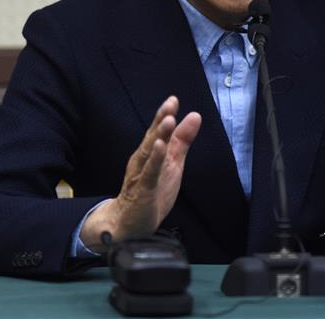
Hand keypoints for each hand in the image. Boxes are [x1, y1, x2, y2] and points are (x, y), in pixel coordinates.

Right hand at [80, 96, 200, 250]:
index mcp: (150, 153)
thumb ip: (182, 140)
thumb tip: (194, 116)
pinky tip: (159, 147)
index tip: (173, 99)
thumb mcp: (173, 163)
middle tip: (170, 104)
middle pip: (152, 137)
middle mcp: (142, 160)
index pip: (157, 131)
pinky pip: (148, 173)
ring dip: (158, 135)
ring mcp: (141, 174)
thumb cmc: (151, 192)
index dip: (164, 115)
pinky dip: (154, 160)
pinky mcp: (143, 190)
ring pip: (149, 152)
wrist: (130, 224)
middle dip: (161, 120)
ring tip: (168, 120)